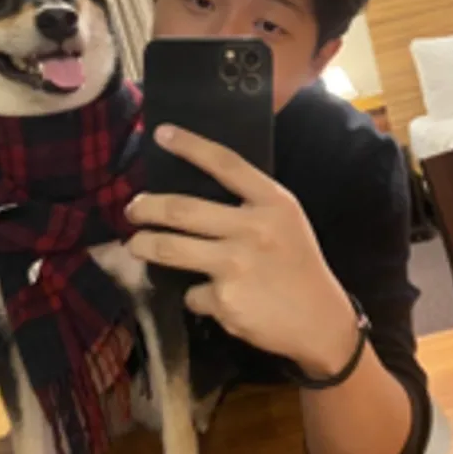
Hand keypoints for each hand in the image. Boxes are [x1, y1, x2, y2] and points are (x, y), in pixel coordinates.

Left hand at [126, 124, 357, 376]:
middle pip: (182, 210)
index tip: (160, 133)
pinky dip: (196, 295)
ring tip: (136, 245)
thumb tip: (191, 194)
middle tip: (133, 209)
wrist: (320, 320)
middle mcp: (253, 228)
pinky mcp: (225, 301)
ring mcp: (237, 265)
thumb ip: (249, 204)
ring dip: (144, 246)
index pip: (225, 164)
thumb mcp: (284, 221)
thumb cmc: (297, 263)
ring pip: (170, 249)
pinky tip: (214, 298)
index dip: (190, 146)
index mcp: (272, 202)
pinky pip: (192, 293)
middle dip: (146, 207)